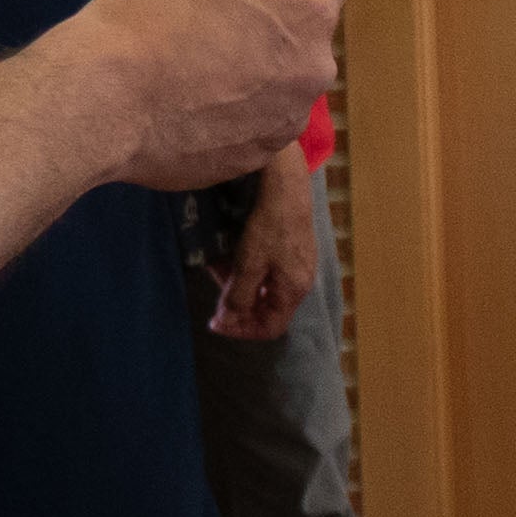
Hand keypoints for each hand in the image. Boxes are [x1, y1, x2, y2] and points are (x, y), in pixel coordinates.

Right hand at [75, 0, 348, 191]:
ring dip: (254, 91)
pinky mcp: (254, 163)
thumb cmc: (144, 25)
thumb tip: (240, 25)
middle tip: (223, 43)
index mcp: (305, 12)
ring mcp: (286, 123)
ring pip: (280, 97)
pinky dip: (227, 128)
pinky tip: (184, 122)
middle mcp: (311, 70)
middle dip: (275, 44)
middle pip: (305, 48)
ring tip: (196, 90)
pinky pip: (249, 135)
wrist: (105, 101)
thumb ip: (239, 7)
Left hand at [207, 146, 320, 339]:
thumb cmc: (269, 227)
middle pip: (267, 309)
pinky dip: (248, 270)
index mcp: (294, 290)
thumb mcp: (248, 265)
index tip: (216, 322)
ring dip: (240, 285)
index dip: (242, 330)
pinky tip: (232, 256)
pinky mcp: (292, 249)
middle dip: (238, 304)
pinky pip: (268, 270)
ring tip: (219, 269)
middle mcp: (300, 281)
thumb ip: (238, 297)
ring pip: (265, 288)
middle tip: (215, 293)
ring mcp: (297, 264)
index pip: (270, 328)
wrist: (285, 186)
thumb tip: (226, 322)